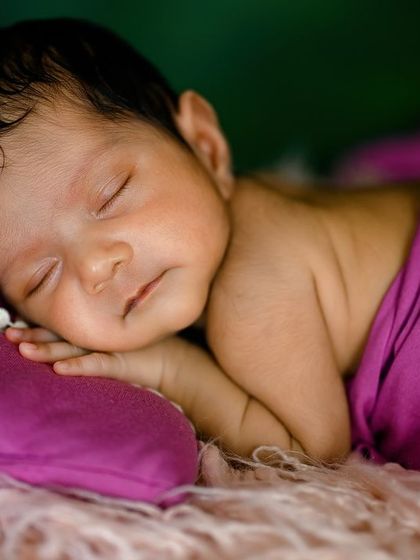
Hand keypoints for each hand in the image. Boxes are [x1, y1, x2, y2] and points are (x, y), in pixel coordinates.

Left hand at [4, 325, 172, 390]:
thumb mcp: (117, 345)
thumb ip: (96, 343)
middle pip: (61, 336)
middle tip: (9, 335)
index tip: (14, 326)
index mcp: (97, 331)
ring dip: (48, 350)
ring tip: (24, 350)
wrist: (175, 363)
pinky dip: (78, 367)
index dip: (38, 327)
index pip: (62, 328)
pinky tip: (60, 370)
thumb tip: (66, 350)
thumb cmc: (145, 352)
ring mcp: (110, 348)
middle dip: (33, 336)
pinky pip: (96, 365)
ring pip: (72, 348)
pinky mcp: (120, 363)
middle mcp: (100, 337)